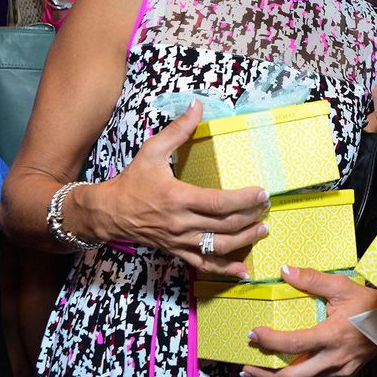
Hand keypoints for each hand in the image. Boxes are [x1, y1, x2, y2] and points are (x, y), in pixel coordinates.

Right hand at [98, 101, 269, 277]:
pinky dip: (225, 269)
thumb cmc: (132, 181)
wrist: (108, 213)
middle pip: (224, 226)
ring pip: (218, 247)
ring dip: (245, 241)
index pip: (219, 202)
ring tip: (263, 230)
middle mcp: (181, 223)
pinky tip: (243, 271)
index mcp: (178, 198)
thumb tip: (197, 105)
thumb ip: (178, 130)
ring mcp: (180, 241)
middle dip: (251, 217)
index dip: (244, 199)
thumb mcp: (152, 151)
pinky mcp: (177, 252)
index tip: (262, 192)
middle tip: (268, 207)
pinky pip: (203, 265)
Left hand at [242, 265, 376, 376]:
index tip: (253, 334)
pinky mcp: (345, 373)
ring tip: (263, 367)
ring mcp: (340, 370)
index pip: (294, 344)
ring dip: (281, 375)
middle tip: (247, 366)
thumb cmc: (371, 304)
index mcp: (332, 335)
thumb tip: (285, 270)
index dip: (270, 341)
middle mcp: (334, 358)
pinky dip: (301, 371)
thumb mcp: (342, 286)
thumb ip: (312, 280)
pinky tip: (293, 363)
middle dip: (265, 374)